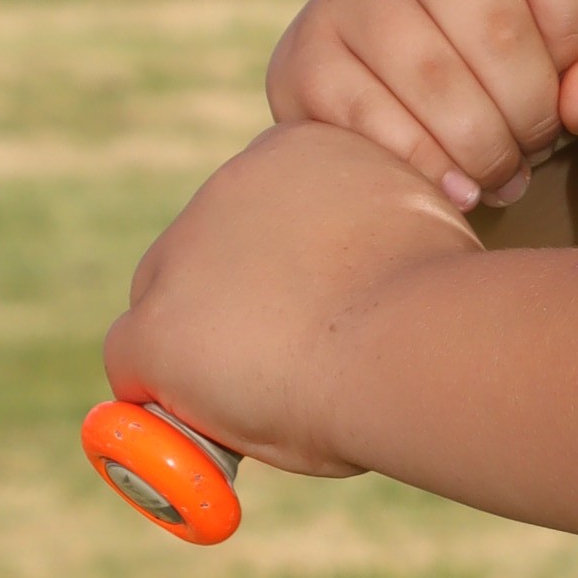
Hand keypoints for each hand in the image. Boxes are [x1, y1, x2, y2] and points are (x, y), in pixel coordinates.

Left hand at [104, 122, 480, 475]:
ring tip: (265, 399)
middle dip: (232, 303)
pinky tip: (211, 425)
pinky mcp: (155, 326)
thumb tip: (359, 282)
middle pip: (206, 252)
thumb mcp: (412, 238)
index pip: (264, 207)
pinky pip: (134, 363)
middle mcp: (231, 183)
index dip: (283, 264)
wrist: (421, 340)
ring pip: (167, 305)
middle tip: (282, 361)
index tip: (313, 304)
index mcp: (300, 152)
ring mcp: (185, 253)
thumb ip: (365, 242)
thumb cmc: (444, 305)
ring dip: (202, 346)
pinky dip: (165, 396)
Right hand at [266, 0, 577, 207]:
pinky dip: (428, 168)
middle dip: (533, 113)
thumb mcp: (576, 47)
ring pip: (436, 84)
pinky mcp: (305, 57)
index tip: (572, 67)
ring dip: (486, 151)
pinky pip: (375, 123)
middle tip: (535, 144)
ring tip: (502, 173)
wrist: (390, 64)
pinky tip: (456, 186)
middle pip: (499, 33)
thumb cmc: (510, 55)